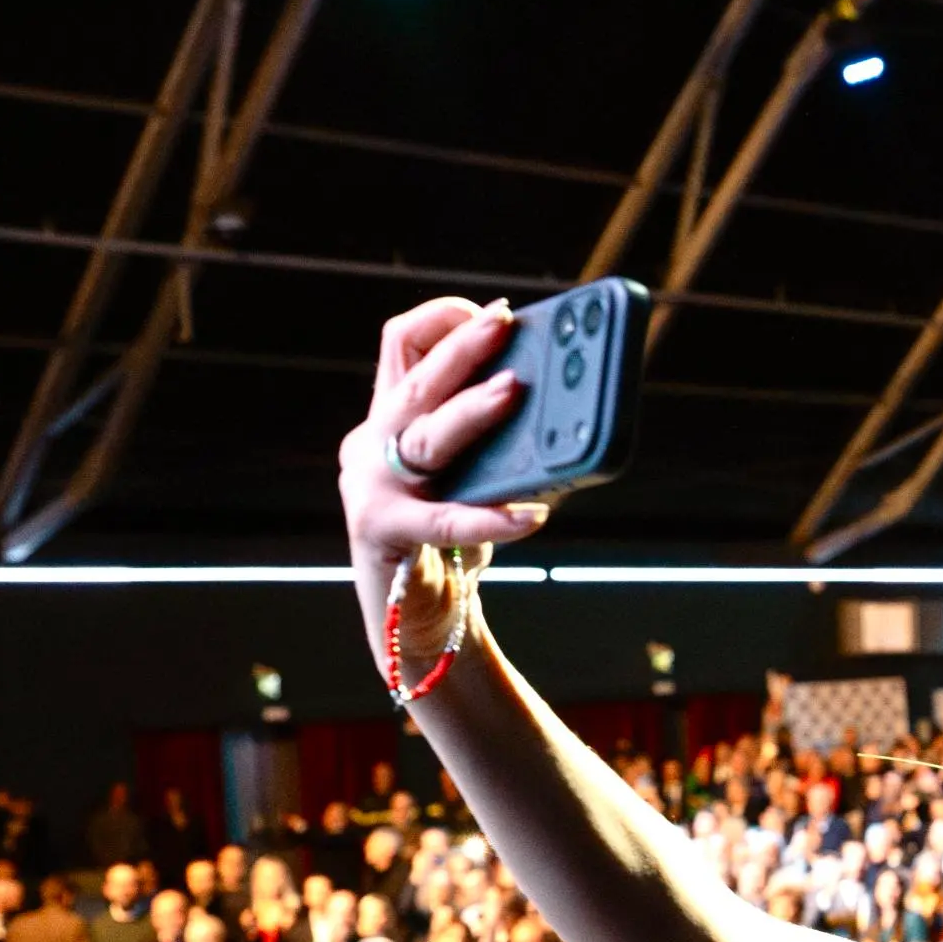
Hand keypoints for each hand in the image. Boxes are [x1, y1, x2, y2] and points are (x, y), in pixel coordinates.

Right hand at [337, 297, 549, 652]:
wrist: (414, 627)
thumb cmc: (452, 548)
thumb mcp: (476, 482)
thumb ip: (509, 450)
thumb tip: (573, 418)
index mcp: (390, 420)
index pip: (401, 346)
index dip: (442, 323)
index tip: (492, 314)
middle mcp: (371, 445)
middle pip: (416, 383)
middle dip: (461, 348)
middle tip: (505, 323)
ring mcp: (368, 487)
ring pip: (423, 439)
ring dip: (469, 412)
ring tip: (512, 392)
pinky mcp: (381, 533)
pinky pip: (444, 522)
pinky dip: (491, 517)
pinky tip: (531, 515)